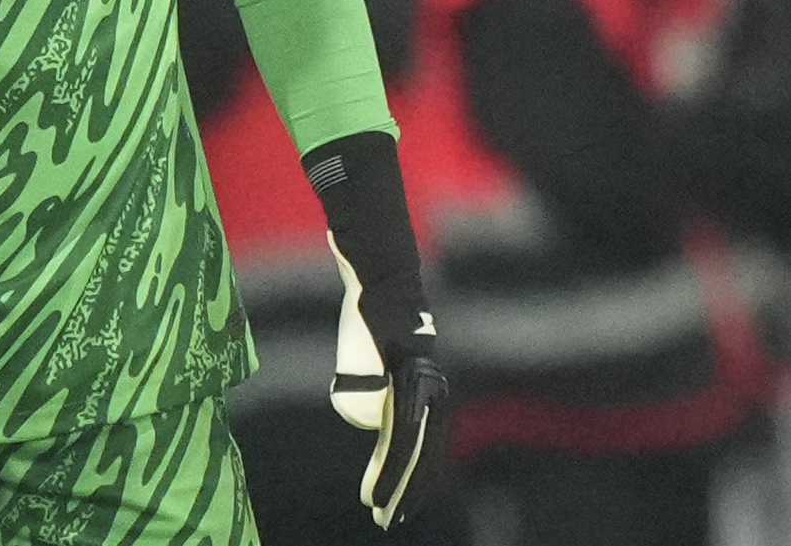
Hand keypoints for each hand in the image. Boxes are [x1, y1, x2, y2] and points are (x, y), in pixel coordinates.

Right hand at [329, 237, 449, 529]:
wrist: (374, 279)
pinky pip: (398, 437)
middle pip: (422, 455)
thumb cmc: (370, 310)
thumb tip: (366, 391)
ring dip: (393, 488)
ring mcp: (422, 388)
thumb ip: (378, 368)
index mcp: (428, 390)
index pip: (425, 446)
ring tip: (377, 511)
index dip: (412, 479)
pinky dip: (386, 469)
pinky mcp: (406, 382)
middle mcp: (433, 393)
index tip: (394, 503)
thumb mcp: (375, 348)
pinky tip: (374, 491)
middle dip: (406, 493)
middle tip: (387, 522)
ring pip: (411, 452)